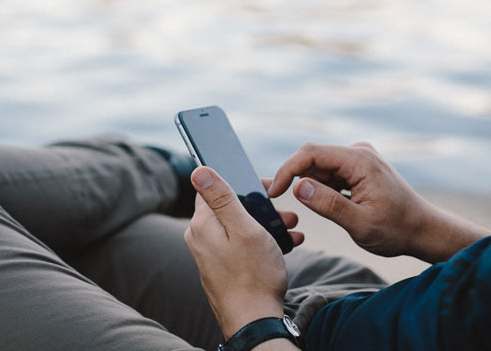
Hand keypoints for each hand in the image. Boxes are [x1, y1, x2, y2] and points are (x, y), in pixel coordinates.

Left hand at [184, 167, 303, 339]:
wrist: (254, 321)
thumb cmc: (253, 275)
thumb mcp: (244, 228)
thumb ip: (222, 197)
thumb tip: (198, 169)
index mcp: (202, 223)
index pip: (214, 187)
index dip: (240, 182)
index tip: (265, 187)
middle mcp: (200, 237)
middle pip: (229, 207)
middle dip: (259, 206)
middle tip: (285, 212)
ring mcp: (210, 254)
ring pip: (238, 227)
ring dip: (265, 224)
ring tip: (291, 227)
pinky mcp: (221, 268)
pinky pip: (240, 246)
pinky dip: (261, 242)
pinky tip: (285, 245)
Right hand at [267, 142, 490, 262]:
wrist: (423, 231)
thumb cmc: (396, 230)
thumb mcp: (360, 224)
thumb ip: (329, 205)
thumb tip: (298, 187)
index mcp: (360, 160)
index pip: (311, 153)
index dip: (288, 170)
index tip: (274, 192)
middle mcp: (358, 152)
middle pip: (313, 158)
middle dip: (294, 178)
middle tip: (279, 202)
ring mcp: (358, 159)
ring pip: (319, 167)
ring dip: (309, 186)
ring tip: (312, 209)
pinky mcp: (357, 168)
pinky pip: (329, 173)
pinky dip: (320, 188)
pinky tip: (326, 206)